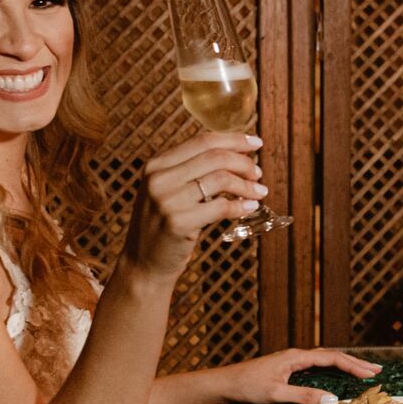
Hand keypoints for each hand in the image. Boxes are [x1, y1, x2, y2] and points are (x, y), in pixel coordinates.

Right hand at [122, 131, 269, 277]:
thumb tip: (240, 154)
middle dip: (243, 163)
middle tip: (258, 173)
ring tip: (259, 192)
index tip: (257, 143)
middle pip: (215, 157)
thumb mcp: (168, 191)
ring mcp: (166, 200)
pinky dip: (241, 205)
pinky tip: (251, 207)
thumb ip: (193, 171)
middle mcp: (158, 178)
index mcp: (156, 164)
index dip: (234, 140)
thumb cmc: (164, 225)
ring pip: (221, 179)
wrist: (143, 263)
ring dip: (247, 185)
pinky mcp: (178, 222)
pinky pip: (221, 206)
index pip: (203, 141)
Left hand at [215, 347, 381, 403]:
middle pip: (333, 356)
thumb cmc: (247, 385)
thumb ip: (303, 396)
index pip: (332, 358)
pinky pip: (317, 367)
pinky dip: (332, 371)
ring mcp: (294, 362)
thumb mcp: (276, 393)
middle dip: (355, 362)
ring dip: (345, 365)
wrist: (226, 383)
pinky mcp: (289, 370)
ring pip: (326, 360)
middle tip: (376, 369)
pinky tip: (338, 377)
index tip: (370, 373)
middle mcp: (297, 356)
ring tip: (363, 371)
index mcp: (296, 357)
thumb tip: (330, 399)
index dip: (353, 365)